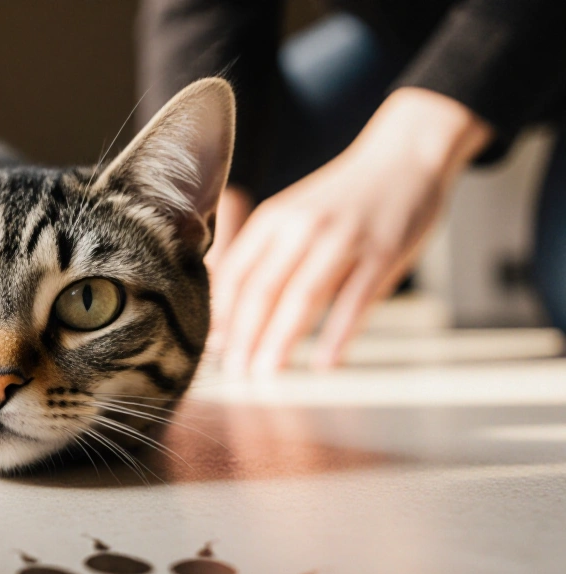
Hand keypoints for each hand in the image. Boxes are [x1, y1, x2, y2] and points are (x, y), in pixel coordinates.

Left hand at [210, 88, 491, 374]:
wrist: (405, 156)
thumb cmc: (343, 198)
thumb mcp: (294, 214)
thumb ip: (264, 255)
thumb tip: (228, 311)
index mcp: (274, 219)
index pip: (235, 274)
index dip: (221, 316)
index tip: (211, 351)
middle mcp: (303, 227)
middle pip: (263, 290)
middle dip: (244, 337)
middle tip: (235, 374)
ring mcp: (344, 240)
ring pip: (302, 297)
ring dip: (281, 341)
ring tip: (266, 375)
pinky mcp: (384, 253)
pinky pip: (355, 302)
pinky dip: (338, 336)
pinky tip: (325, 364)